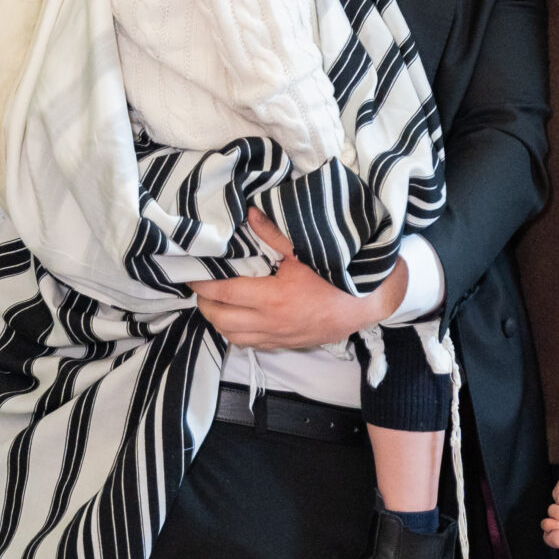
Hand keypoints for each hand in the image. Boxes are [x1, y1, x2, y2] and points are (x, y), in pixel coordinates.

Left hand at [195, 213, 406, 349]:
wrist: (366, 304)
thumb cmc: (336, 276)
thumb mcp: (305, 251)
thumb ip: (274, 233)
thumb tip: (250, 214)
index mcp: (272, 298)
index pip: (224, 293)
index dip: (202, 285)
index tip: (192, 274)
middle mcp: (271, 322)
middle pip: (222, 320)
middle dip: (206, 305)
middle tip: (201, 289)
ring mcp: (278, 336)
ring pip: (234, 337)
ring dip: (219, 322)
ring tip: (214, 304)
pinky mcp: (286, 344)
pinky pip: (252, 344)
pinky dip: (237, 333)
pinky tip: (237, 320)